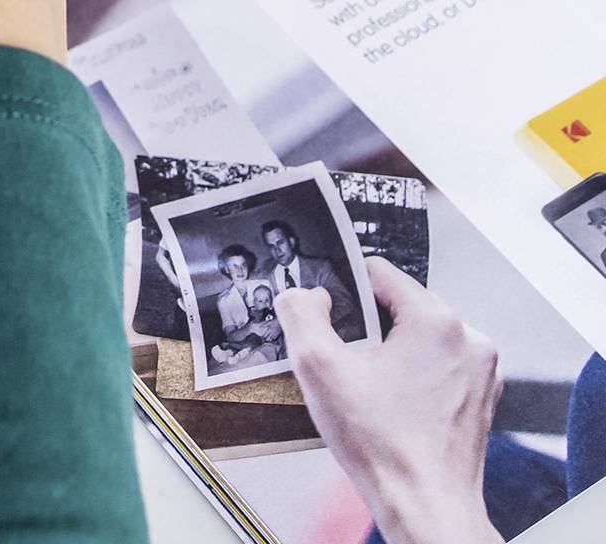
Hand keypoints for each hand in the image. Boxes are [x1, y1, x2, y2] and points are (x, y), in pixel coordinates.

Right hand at [280, 259, 501, 543]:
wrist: (425, 509)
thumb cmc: (385, 448)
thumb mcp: (317, 367)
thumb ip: (300, 312)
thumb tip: (306, 295)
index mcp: (436, 321)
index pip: (378, 271)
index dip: (344, 291)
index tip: (332, 319)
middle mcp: (468, 340)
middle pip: (399, 305)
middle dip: (368, 326)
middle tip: (350, 363)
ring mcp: (480, 372)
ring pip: (418, 337)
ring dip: (391, 352)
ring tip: (372, 390)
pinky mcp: (481, 399)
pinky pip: (437, 366)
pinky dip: (413, 377)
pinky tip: (393, 406)